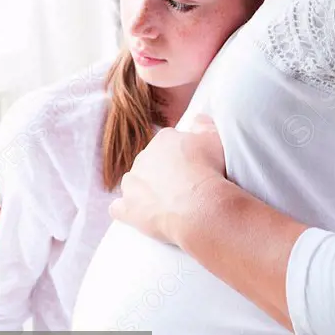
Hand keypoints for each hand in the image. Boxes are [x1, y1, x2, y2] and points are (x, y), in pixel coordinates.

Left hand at [108, 115, 225, 244]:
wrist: (201, 208)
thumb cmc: (210, 172)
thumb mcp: (215, 139)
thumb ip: (204, 125)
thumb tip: (198, 119)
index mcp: (163, 140)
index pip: (169, 143)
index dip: (181, 156)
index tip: (193, 167)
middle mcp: (143, 158)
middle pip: (151, 163)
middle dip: (163, 173)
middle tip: (183, 187)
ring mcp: (132, 184)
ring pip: (133, 183)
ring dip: (144, 190)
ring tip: (166, 203)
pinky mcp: (127, 208)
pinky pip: (119, 208)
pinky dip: (128, 211)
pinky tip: (141, 215)